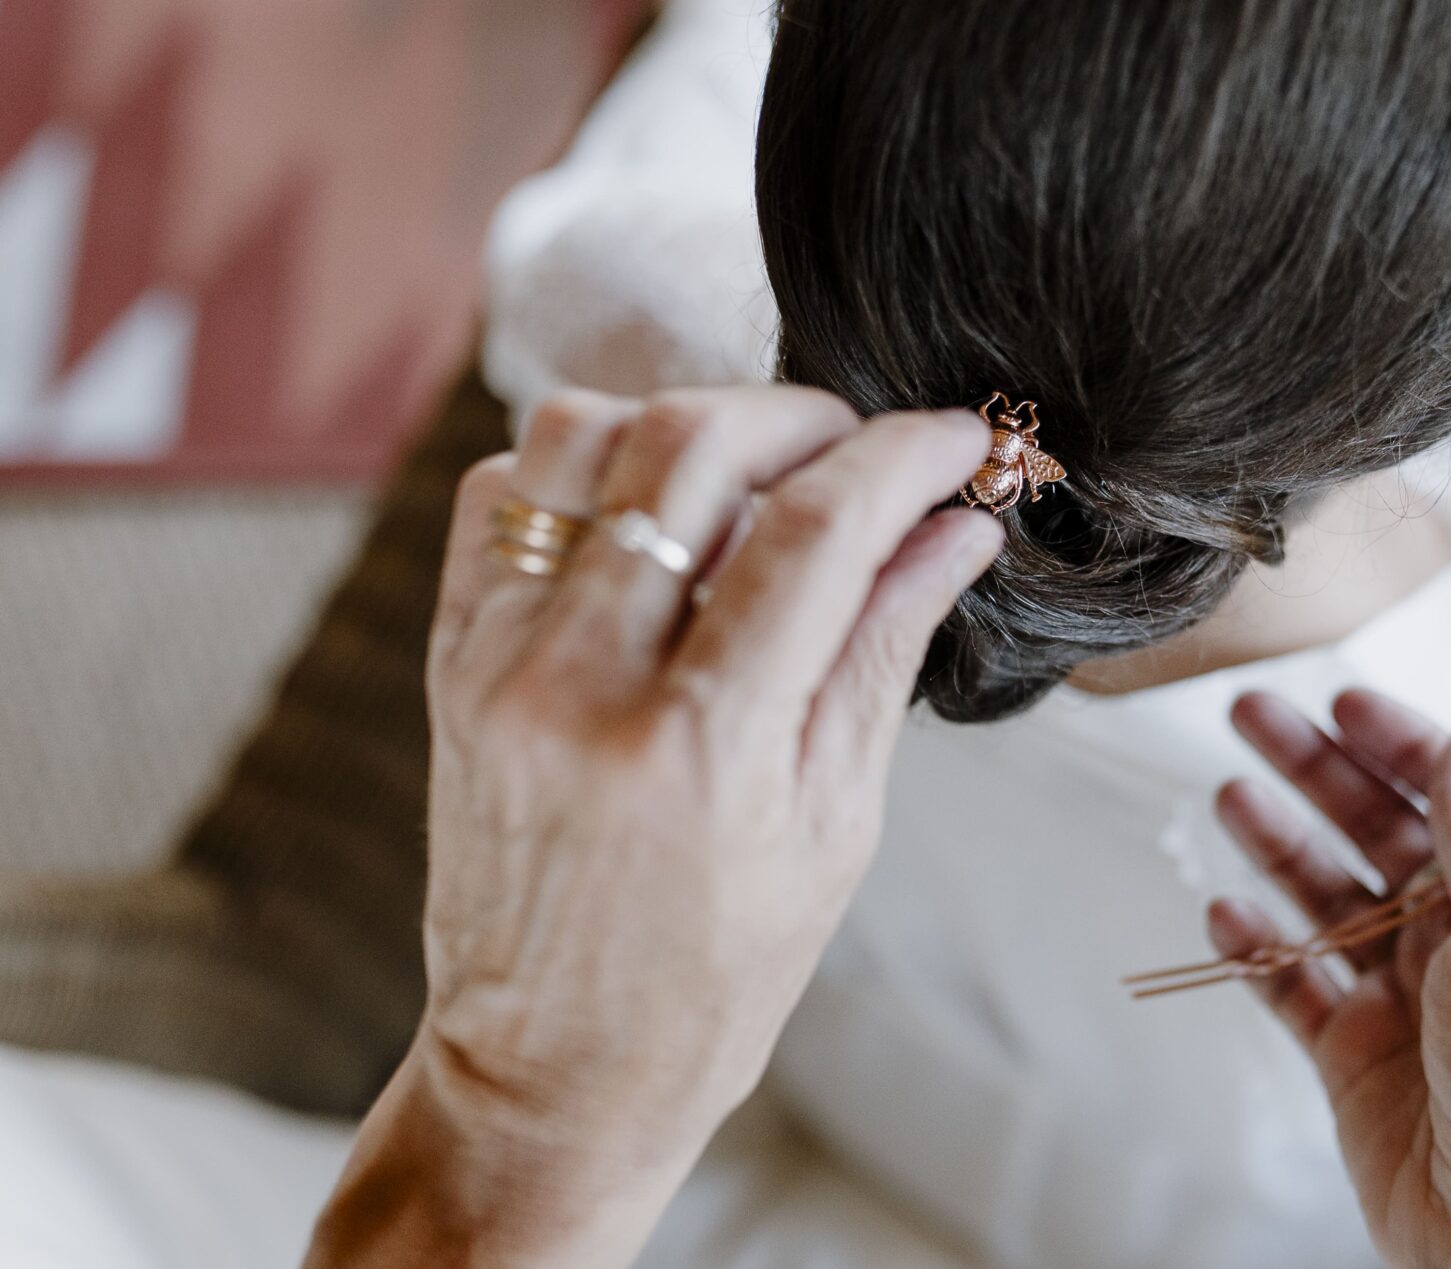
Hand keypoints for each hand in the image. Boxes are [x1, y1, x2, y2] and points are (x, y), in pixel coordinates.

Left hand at [308, 387, 1001, 1267]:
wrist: (552, 1074)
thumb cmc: (712, 981)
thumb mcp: (834, 825)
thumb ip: (883, 649)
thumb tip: (956, 527)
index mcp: (703, 746)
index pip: (818, 528)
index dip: (906, 455)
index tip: (958, 438)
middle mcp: (584, 685)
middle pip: (696, 444)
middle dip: (809, 417)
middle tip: (866, 449)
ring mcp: (500, 663)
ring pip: (586, 436)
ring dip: (693, 423)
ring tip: (758, 472)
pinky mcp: (452, 659)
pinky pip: (505, 492)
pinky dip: (590, 465)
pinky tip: (654, 513)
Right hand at [1214, 690, 1450, 1268]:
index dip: (1400, 742)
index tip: (1341, 701)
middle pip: (1380, 831)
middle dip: (1319, 770)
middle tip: (1251, 716)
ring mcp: (1407, 1002)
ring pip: (1329, 899)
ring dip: (1279, 842)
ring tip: (1228, 795)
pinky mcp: (1357, 1063)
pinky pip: (1295, 987)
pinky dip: (1257, 948)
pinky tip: (1223, 913)